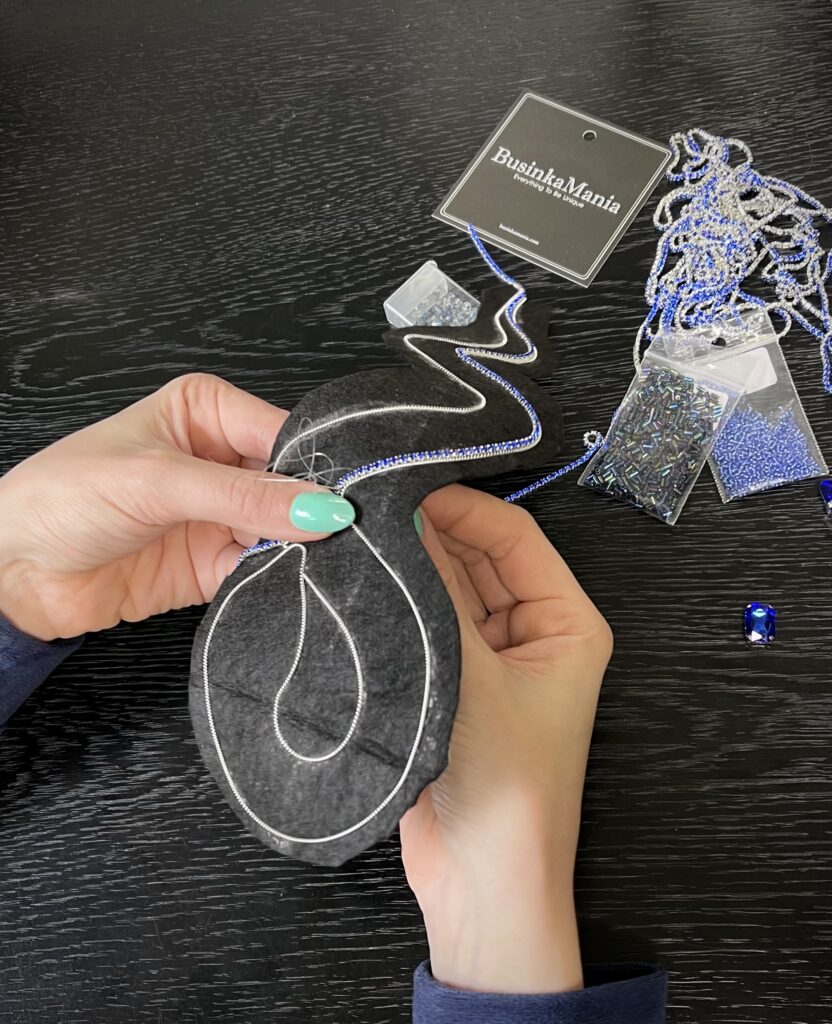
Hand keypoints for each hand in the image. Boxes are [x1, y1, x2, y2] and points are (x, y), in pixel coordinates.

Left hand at [0, 373, 354, 640]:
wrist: (13, 572)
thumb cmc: (61, 497)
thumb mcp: (157, 482)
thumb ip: (242, 497)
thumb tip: (321, 508)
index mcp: (206, 412)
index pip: (280, 431)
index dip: (315, 463)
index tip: (347, 497)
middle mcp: (219, 459)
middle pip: (290, 482)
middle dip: (313, 508)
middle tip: (347, 532)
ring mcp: (219, 514)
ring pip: (283, 528)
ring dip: (300, 547)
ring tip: (326, 561)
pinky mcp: (214, 564)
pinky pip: (263, 569)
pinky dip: (278, 577)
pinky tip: (291, 582)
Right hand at [399, 485, 611, 994]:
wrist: (483, 889)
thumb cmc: (504, 783)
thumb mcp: (475, 678)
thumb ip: (437, 596)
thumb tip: (401, 517)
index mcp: (566, 621)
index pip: (512, 536)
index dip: (460, 505)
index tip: (401, 483)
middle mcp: (531, 631)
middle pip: (475, 559)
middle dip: (427, 532)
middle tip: (364, 502)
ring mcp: (487, 659)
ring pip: (444, 590)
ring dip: (408, 567)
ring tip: (352, 532)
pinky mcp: (449, 684)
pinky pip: (423, 626)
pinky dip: (395, 604)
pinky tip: (354, 580)